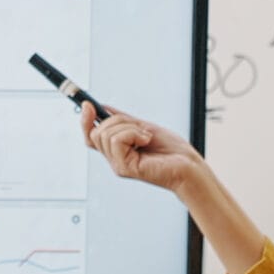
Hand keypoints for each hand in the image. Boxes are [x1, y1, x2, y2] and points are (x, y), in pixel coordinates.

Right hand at [84, 103, 206, 195]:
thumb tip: (102, 107)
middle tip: (139, 127)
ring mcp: (118, 165)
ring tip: (146, 136)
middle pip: (96, 132)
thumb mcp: (143, 127)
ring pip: (106, 134)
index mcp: (117, 151)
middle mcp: (115, 159)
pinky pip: (116, 140)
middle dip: (117, 120)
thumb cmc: (172, 151)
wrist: (188, 166)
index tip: (88, 104)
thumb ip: (122, 120)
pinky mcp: (124, 168)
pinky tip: (146, 140)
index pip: (91, 136)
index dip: (85, 121)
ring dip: (129, 127)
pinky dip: (133, 134)